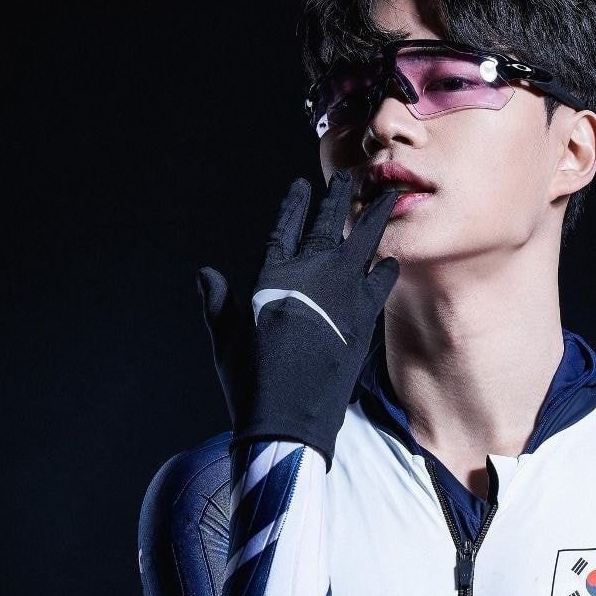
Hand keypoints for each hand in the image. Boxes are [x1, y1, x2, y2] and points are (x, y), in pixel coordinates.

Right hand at [196, 170, 400, 466]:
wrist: (291, 417)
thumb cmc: (251, 380)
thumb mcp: (226, 339)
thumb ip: (218, 302)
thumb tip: (205, 273)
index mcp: (273, 275)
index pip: (285, 228)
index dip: (295, 205)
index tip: (302, 185)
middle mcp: (311, 275)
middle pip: (328, 225)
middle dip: (339, 198)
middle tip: (352, 178)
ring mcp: (343, 293)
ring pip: (363, 243)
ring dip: (374, 218)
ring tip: (387, 198)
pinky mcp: (365, 316)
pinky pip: (380, 280)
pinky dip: (385, 267)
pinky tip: (389, 259)